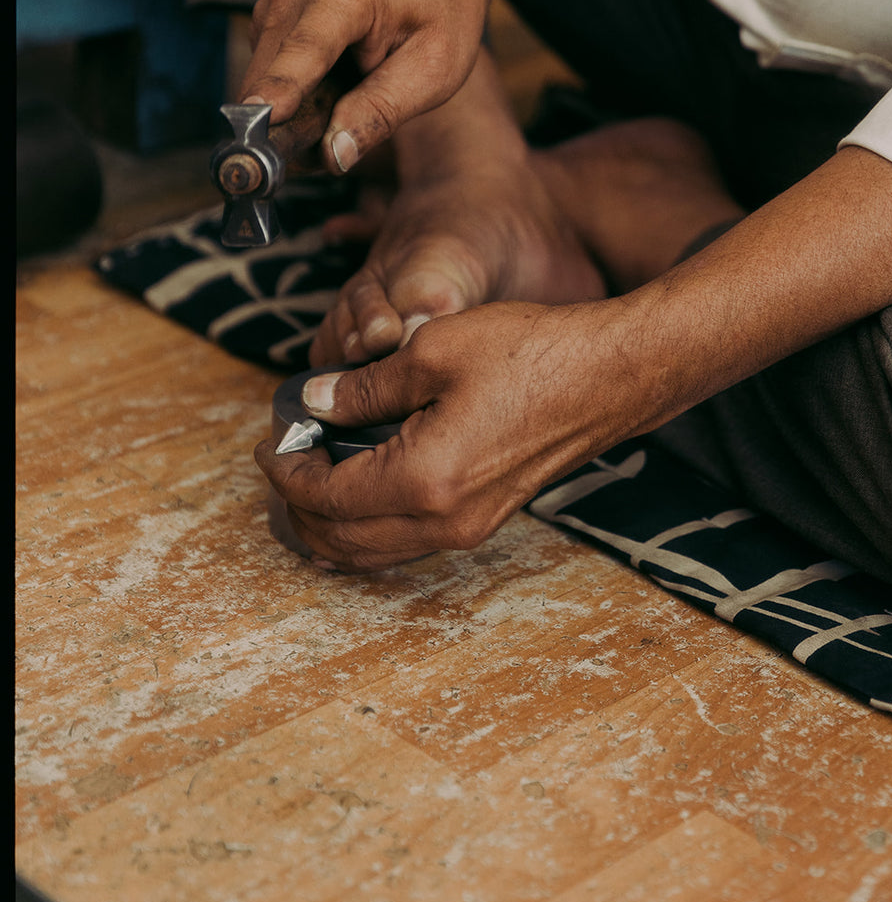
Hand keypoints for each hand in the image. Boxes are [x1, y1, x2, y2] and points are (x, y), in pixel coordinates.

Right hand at [238, 0, 582, 173]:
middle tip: (329, 154)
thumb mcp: (434, 71)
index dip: (283, 85)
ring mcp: (277, 2)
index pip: (308, 47)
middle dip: (290, 123)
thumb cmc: (439, 18)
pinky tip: (330, 94)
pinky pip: (265, 77)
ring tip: (342, 113)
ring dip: (291, 114)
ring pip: (261, 81)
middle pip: (272, 73)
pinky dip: (291, 99)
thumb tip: (333, 154)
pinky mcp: (268, 20)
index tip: (262, 118)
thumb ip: (382, 110)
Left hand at [254, 299, 631, 572]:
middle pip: (342, 541)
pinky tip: (359, 493)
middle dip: (298, 506)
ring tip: (308, 479)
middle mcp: (444, 521)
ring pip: (374, 552)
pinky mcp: (485, 518)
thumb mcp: (433, 350)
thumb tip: (315, 400)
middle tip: (281, 459)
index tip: (271, 438)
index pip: (325, 497)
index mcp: (424, 480)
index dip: (286, 470)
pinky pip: (407, 542)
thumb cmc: (532, 354)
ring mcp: (469, 527)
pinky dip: (367, 527)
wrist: (611, 375)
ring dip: (330, 525)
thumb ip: (365, 385)